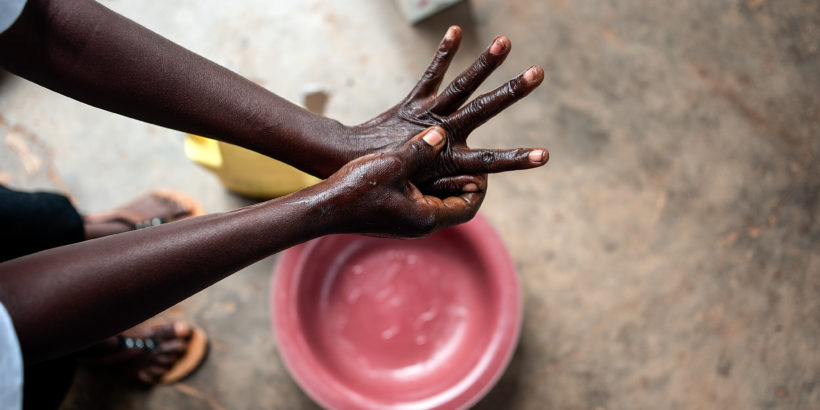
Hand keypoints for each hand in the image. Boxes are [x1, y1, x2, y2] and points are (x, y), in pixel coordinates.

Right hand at [325, 127, 483, 237]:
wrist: (323, 208)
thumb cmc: (357, 189)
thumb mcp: (393, 162)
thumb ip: (421, 148)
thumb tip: (442, 133)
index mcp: (427, 217)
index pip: (469, 206)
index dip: (480, 186)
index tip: (481, 166)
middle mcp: (420, 224)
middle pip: (458, 206)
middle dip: (468, 184)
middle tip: (473, 161)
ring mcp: (407, 223)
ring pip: (439, 203)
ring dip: (449, 184)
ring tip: (454, 158)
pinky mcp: (394, 216)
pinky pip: (422, 201)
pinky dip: (430, 185)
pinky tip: (424, 164)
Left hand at [343, 26, 547, 194]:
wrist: (352, 161)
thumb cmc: (393, 180)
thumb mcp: (425, 189)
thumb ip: (452, 184)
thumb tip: (478, 187)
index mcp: (450, 157)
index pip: (491, 160)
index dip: (518, 159)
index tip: (545, 156)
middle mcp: (444, 131)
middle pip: (483, 108)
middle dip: (512, 91)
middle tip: (538, 72)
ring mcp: (428, 113)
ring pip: (462, 85)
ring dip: (484, 62)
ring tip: (504, 41)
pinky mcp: (413, 101)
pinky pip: (431, 74)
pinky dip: (444, 52)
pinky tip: (455, 29)